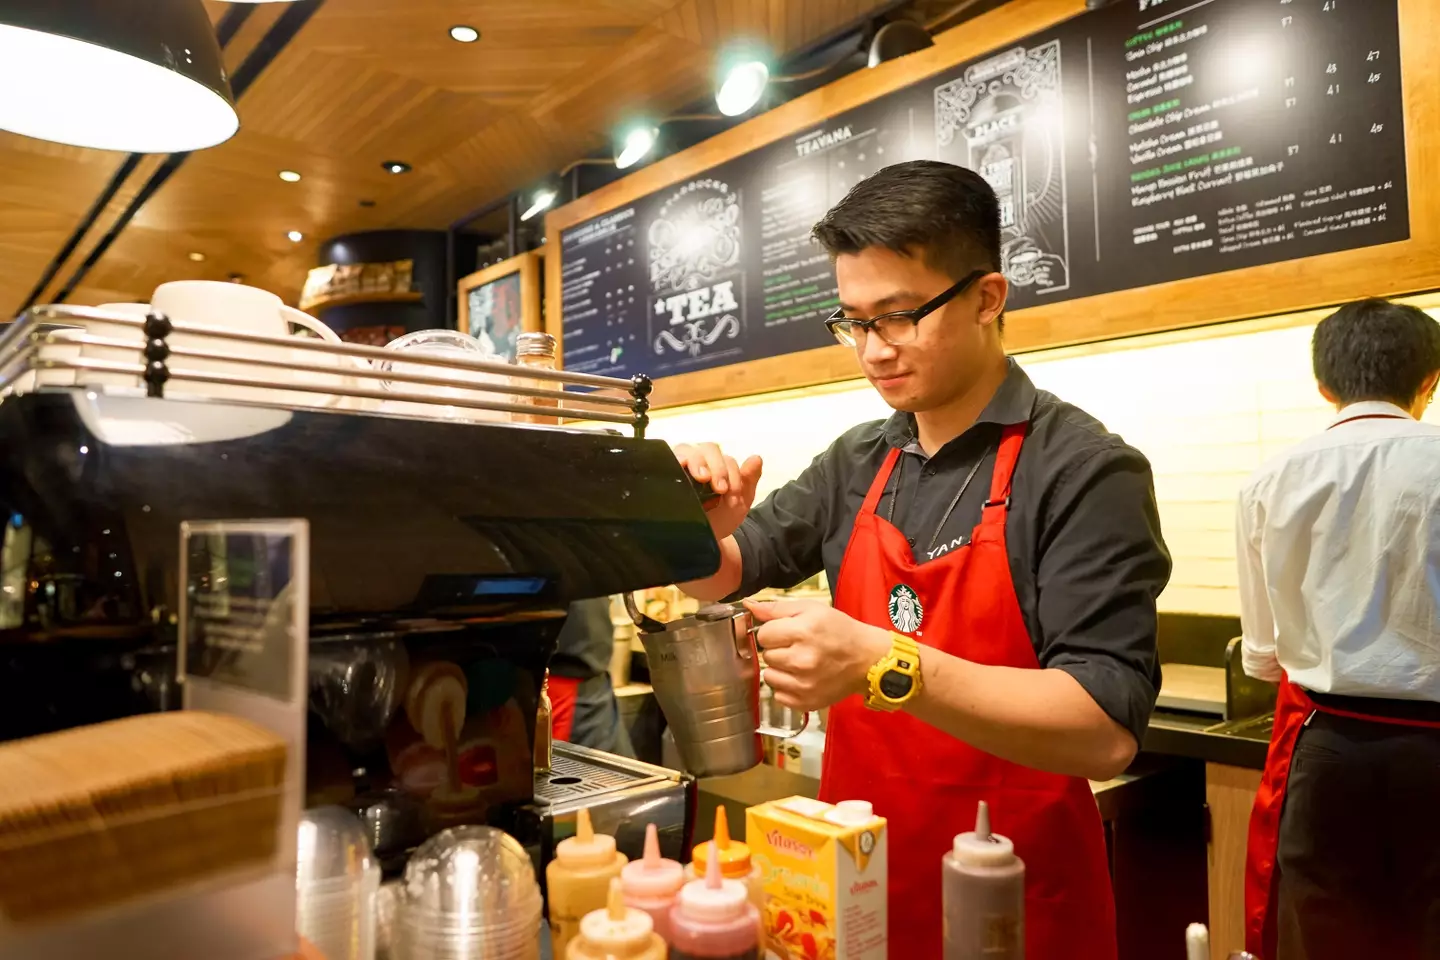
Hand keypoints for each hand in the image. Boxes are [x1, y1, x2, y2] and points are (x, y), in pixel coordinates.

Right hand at [672, 442, 762, 540]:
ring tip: (702, 477)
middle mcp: (698, 460)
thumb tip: (756, 457)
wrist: (702, 540)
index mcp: (717, 464)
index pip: (726, 459)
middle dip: (717, 467)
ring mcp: (679, 465)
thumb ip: (748, 480)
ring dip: (697, 461)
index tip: (732, 495)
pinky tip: (678, 468)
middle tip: (721, 489)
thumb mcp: (739, 502)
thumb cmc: (720, 518)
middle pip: (708, 449)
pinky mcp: (663, 475)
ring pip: (686, 449)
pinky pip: (665, 460)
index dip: (731, 475)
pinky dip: (672, 461)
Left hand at [746, 599, 890, 712]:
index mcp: (803, 632)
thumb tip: (749, 605)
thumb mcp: (812, 609)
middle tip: (797, 647)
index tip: (787, 633)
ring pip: (769, 676)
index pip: (763, 634)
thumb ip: (777, 608)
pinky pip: (778, 695)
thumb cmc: (840, 631)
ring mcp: (804, 684)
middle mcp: (802, 660)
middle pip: (766, 655)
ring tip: (799, 663)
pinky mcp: (806, 702)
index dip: (774, 631)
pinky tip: (802, 678)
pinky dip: (787, 688)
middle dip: (778, 650)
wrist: (868, 660)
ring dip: (780, 669)